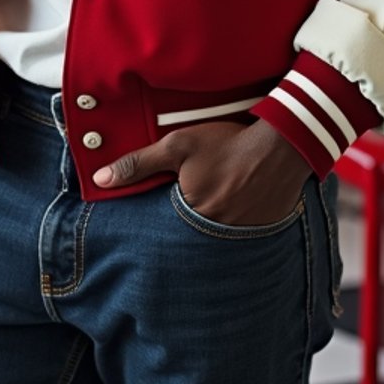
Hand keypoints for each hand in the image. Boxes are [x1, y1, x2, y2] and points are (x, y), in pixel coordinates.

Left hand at [93, 118, 311, 225]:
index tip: (155, 213)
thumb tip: (100, 180)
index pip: (160, 230)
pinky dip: (232, 229)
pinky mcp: (259, 234)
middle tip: (184, 213)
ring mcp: (239, 237)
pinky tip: (235, 210)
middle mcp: (214, 235)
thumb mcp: (178, 146)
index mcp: (191, 216)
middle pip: (186, 238)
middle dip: (180, 232)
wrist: (283, 146)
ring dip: (207, 231)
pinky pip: (237, 239)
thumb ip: (139, 164)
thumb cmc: (228, 143)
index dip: (155, 222)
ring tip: (211, 208)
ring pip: (212, 240)